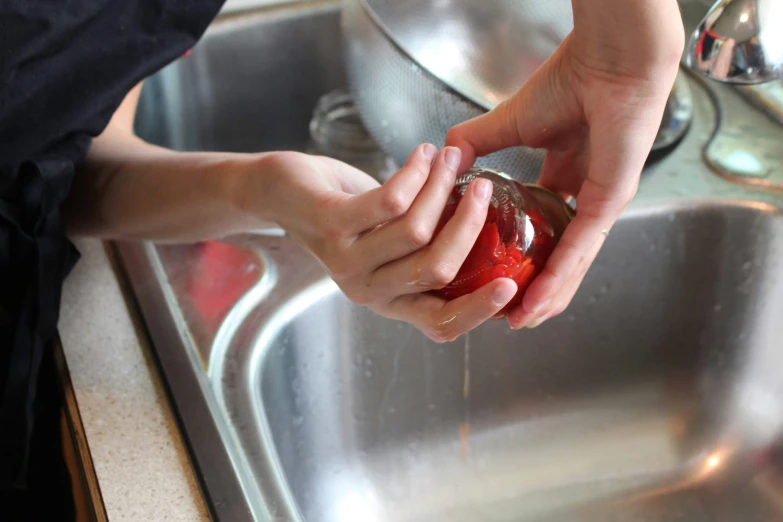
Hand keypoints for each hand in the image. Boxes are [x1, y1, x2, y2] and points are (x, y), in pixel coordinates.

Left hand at [251, 145, 517, 341]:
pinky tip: (422, 155)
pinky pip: (390, 200)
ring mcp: (346, 259)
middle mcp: (368, 290)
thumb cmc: (346, 214)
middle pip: (438, 270)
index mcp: (390, 300)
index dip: (478, 310)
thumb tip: (488, 227)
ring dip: (443, 186)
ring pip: (417, 229)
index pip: (440, 323)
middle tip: (487, 188)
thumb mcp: (390, 242)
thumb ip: (430, 246)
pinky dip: (415, 172)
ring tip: (450, 158)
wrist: (281, 194)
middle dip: (472, 225)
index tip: (512, 285)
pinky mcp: (331, 223)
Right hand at [446, 0, 683, 328]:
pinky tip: (539, 303)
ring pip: (571, 263)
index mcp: (563, 180)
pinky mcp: (609, 201)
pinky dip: (559, 277)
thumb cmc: (569, 81)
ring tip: (519, 323)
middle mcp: (583, 198)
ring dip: (545, 297)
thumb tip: (443, 157)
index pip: (542, 233)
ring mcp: (599, 204)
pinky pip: (581, 247)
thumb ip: (475, 141)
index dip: (520, 260)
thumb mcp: (509, 122)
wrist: (605, 60)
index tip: (491, 280)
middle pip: (558, 257)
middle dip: (533, 289)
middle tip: (506, 318)